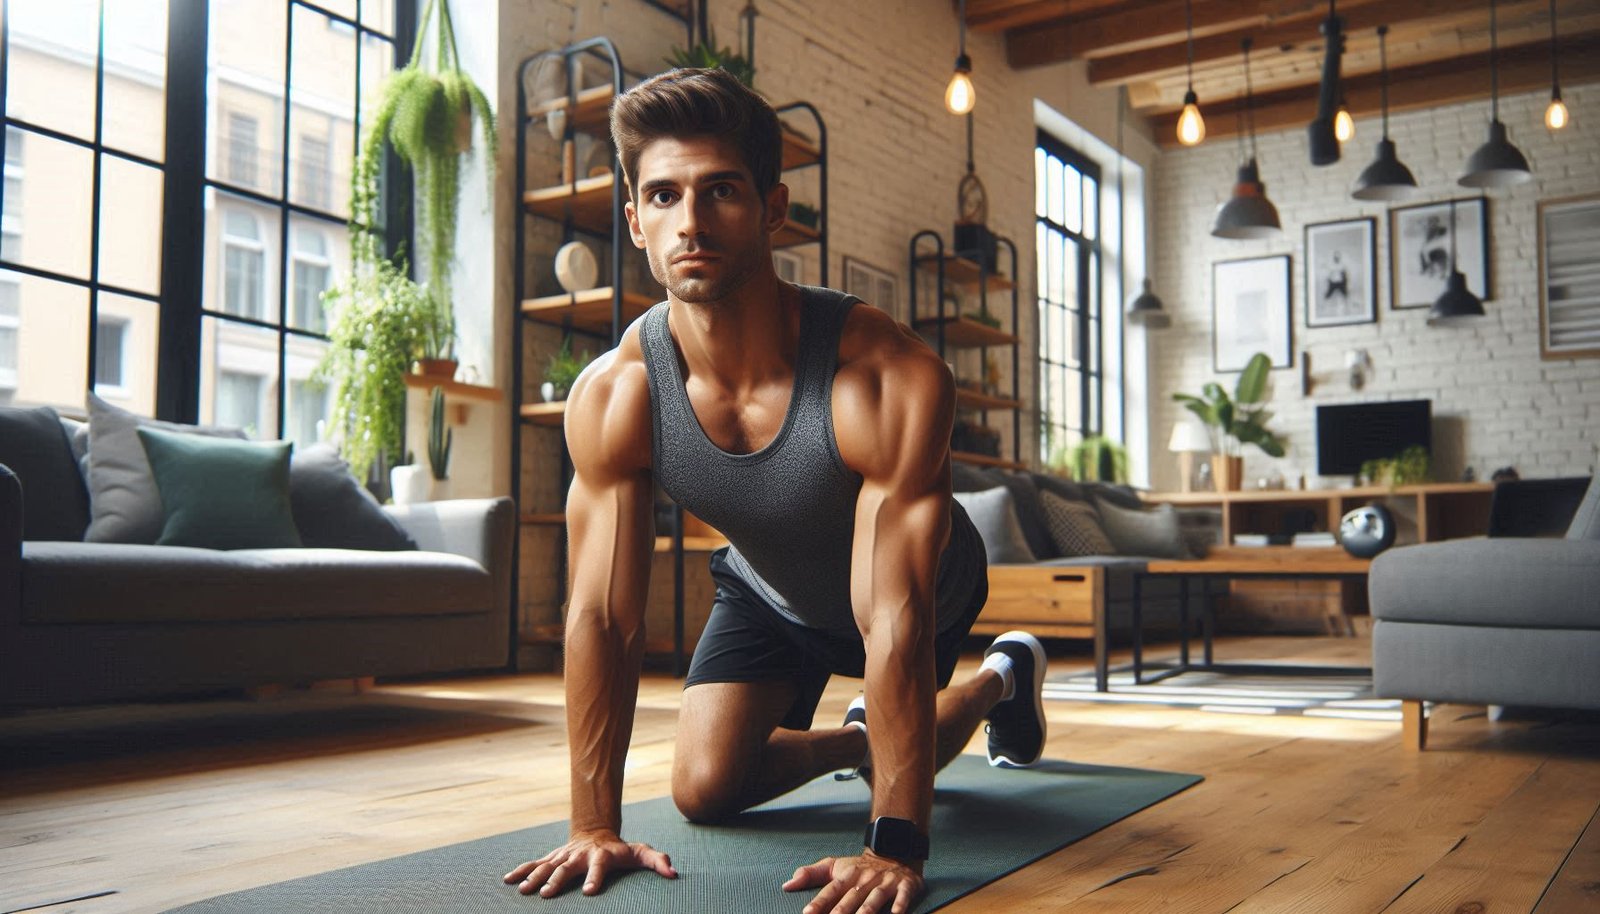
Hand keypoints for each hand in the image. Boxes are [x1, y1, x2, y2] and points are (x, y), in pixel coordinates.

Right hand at [503, 830, 675, 897]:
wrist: (596, 832)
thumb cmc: (620, 850)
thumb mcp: (640, 852)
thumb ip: (656, 861)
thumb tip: (673, 872)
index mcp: (601, 856)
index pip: (598, 867)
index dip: (594, 878)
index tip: (589, 892)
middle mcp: (579, 856)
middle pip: (567, 868)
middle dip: (557, 880)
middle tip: (548, 894)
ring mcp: (564, 856)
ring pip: (547, 866)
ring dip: (535, 878)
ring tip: (524, 891)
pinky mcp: (552, 858)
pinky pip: (534, 864)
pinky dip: (521, 871)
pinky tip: (507, 880)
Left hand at [782, 852, 925, 913]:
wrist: (894, 851)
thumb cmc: (860, 867)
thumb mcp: (835, 866)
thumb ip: (810, 874)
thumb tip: (786, 885)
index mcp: (848, 875)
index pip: (831, 890)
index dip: (820, 902)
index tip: (808, 913)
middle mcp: (866, 879)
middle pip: (852, 897)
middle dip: (841, 912)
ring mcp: (886, 882)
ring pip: (875, 899)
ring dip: (867, 911)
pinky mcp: (905, 885)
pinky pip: (903, 896)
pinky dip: (900, 905)